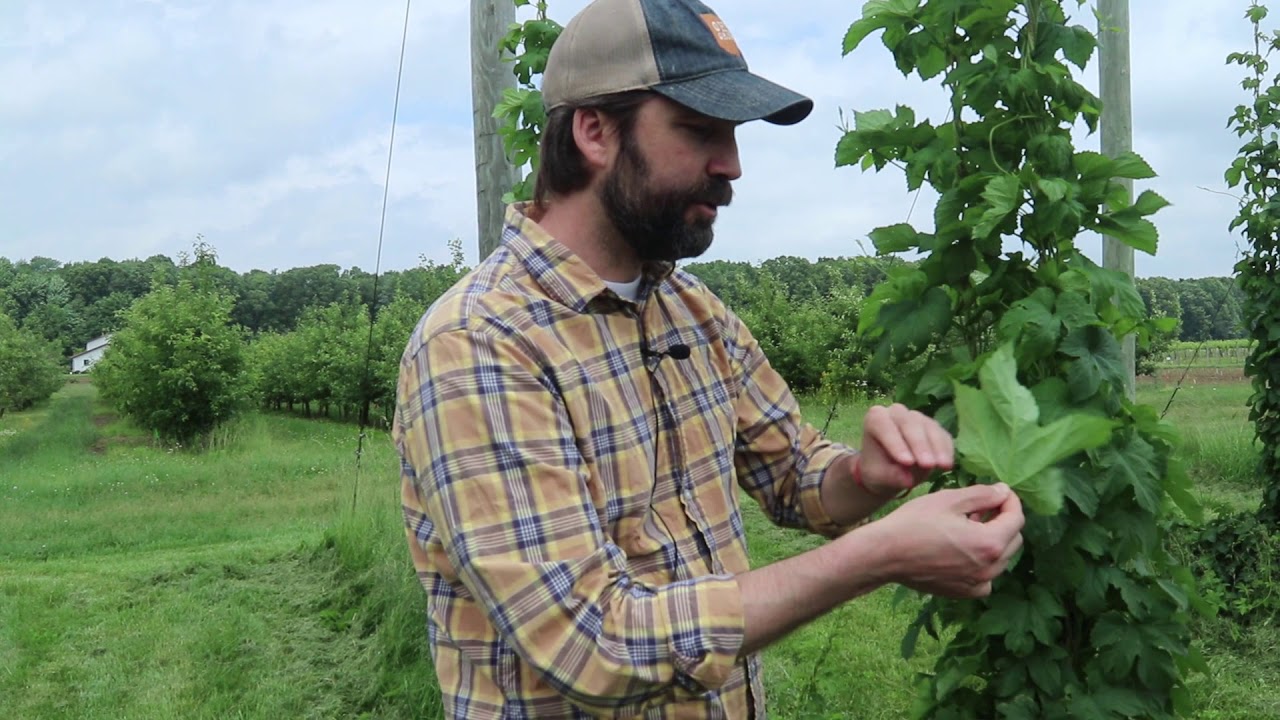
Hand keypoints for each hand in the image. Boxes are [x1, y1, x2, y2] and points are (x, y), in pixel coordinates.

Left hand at [857, 403, 954, 497]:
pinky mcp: (934, 427)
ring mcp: (917, 417)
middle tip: (927, 464)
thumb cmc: (879, 470)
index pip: (884, 426)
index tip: (906, 462)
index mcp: (875, 419)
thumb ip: (892, 476)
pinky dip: (946, 449)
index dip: (896, 443)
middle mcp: (896, 412)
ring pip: (929, 427)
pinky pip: (942, 435)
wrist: (891, 470)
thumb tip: (907, 480)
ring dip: (937, 447)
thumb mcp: (880, 476)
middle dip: (920, 445)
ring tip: (942, 466)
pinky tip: (948, 464)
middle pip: (909, 423)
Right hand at [864, 483, 1024, 597]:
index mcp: (989, 543)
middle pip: (1013, 539)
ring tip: (969, 526)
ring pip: (1001, 559)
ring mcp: (977, 584)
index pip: (1016, 519)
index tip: (999, 492)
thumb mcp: (949, 500)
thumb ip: (983, 495)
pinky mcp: (964, 592)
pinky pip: (986, 577)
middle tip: (981, 507)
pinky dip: (983, 563)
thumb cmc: (914, 523)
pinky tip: (963, 551)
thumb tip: (1004, 492)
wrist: (885, 554)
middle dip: (1003, 520)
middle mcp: (989, 568)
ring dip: (993, 540)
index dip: (1010, 501)